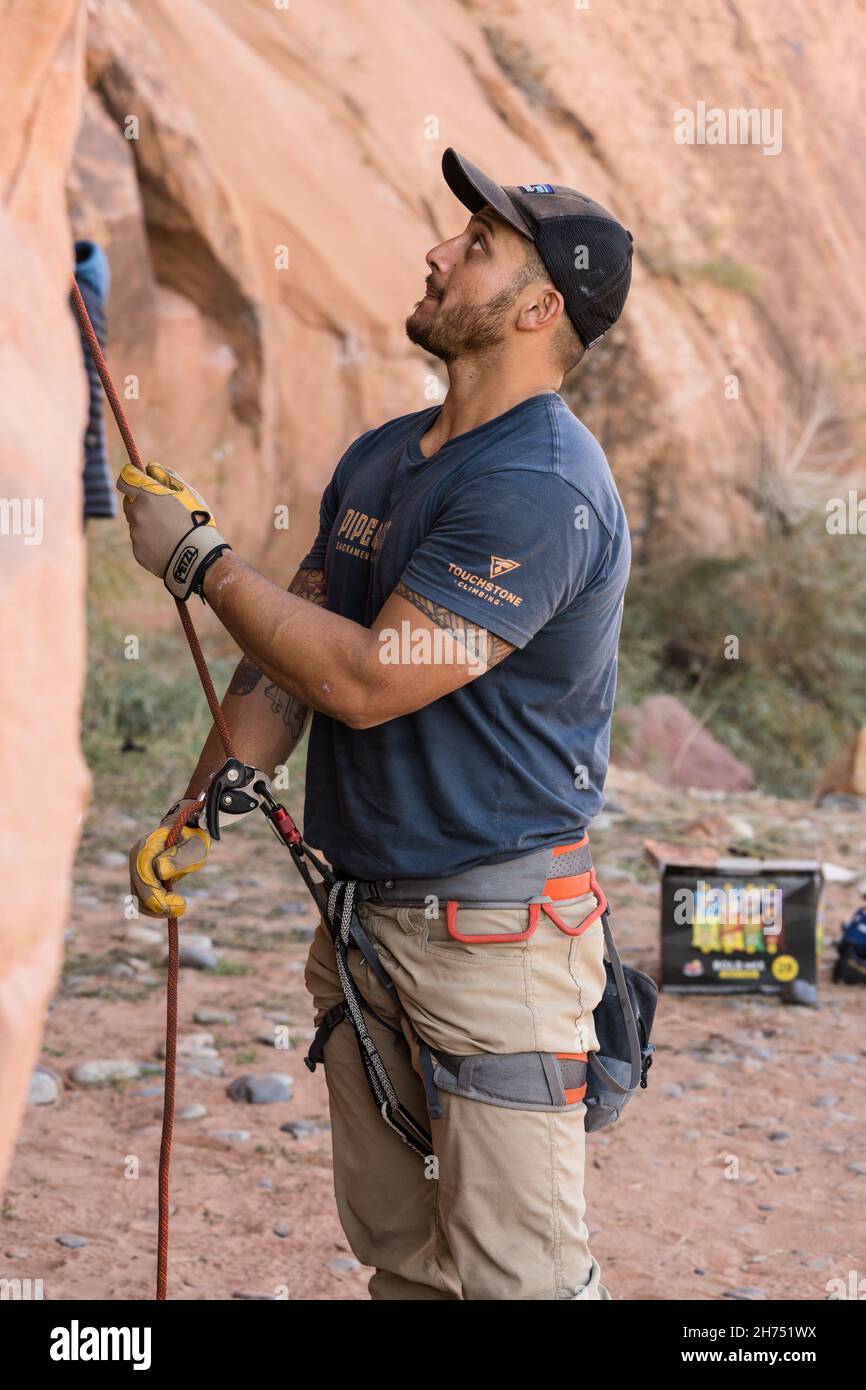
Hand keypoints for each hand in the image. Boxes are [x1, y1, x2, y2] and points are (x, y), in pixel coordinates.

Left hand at [116, 461, 231, 600]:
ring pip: (136, 524)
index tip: (136, 479)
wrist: (198, 557)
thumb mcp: (188, 493)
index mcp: (147, 495)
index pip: (125, 479)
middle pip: (129, 503)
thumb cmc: (196, 520)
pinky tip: (167, 545)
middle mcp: (137, 513)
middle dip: (141, 503)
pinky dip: (150, 542)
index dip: (129, 478)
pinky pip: (140, 542)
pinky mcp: (138, 551)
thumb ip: (167, 476)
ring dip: (147, 524)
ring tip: (169, 532)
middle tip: (161, 511)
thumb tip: (151, 467)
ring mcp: (136, 533)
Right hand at [129, 797, 210, 918]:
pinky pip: (143, 899)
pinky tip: (174, 902)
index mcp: (146, 847)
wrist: (189, 830)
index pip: (144, 877)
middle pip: (138, 892)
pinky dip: (157, 907)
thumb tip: (160, 871)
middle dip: (159, 905)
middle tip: (182, 907)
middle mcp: (136, 858)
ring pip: (139, 899)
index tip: (179, 904)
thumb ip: (179, 857)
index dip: (157, 896)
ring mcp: (136, 868)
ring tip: (180, 905)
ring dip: (158, 909)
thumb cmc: (193, 837)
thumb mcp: (194, 846)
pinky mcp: (140, 877)